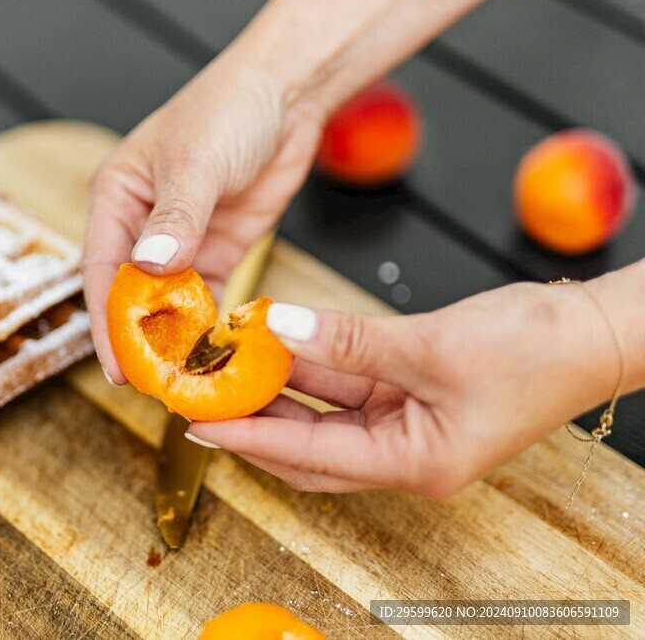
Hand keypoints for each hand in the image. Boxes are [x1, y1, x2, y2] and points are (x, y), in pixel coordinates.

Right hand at [82, 55, 324, 383]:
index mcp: (118, 198)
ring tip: (185, 380)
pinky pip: (206, 297)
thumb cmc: (229, 110)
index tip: (120, 367)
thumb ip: (175, 218)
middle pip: (132, 295)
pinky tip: (215, 351)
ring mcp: (181, 241)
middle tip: (154, 386)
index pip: (102, 270)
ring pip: (168, 302)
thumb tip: (149, 267)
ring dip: (175, 339)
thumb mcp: (197, 163)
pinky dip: (208, 325)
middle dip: (140, 340)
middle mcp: (142, 225)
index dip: (108, 323)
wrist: (285, 94)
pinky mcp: (216, 249)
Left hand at [185, 281, 620, 497]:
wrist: (593, 330)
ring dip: (279, 388)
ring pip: (324, 412)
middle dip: (254, 421)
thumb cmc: (538, 351)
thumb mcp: (432, 346)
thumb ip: (347, 341)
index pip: (309, 456)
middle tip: (202, 395)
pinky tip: (278, 341)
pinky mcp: (409, 392)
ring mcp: (407, 424)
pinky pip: (346, 383)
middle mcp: (405, 454)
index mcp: (415, 464)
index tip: (199, 421)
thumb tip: (278, 328)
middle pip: (308, 446)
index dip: (249, 438)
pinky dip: (312, 365)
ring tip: (228, 364)